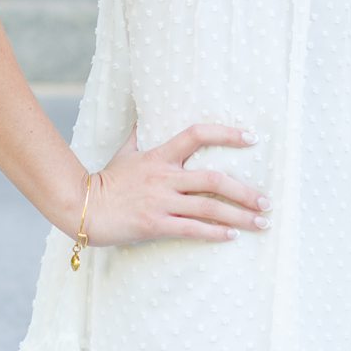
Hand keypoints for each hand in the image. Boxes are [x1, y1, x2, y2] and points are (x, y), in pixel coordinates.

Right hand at [86, 123, 269, 246]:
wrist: (83, 207)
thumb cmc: (105, 180)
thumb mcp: (124, 152)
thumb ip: (138, 134)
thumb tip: (141, 114)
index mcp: (160, 155)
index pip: (197, 134)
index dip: (226, 133)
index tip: (251, 138)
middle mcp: (165, 177)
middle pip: (214, 179)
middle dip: (245, 191)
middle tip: (267, 200)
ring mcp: (162, 202)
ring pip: (209, 207)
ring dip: (239, 215)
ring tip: (261, 222)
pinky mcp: (156, 225)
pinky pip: (192, 229)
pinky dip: (215, 232)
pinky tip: (232, 236)